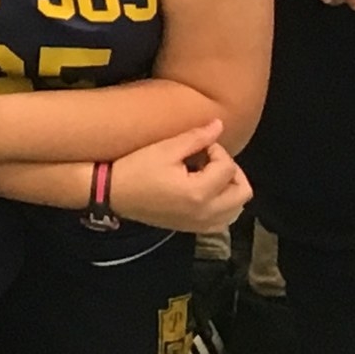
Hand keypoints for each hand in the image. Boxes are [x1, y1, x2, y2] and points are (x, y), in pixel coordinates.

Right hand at [105, 120, 252, 232]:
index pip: (228, 168)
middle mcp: (206, 213)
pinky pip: (223, 220)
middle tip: (212, 159)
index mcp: (199, 192)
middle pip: (242, 192)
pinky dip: (223, 205)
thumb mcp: (164, 149)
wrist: (112, 193)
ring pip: (236, 209)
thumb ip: (196, 138)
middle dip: (232, 171)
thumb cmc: (136, 169)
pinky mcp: (194, 229)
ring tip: (210, 175)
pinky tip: (206, 192)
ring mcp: (201, 224)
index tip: (199, 145)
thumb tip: (219, 125)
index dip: (217, 150)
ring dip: (230, 189)